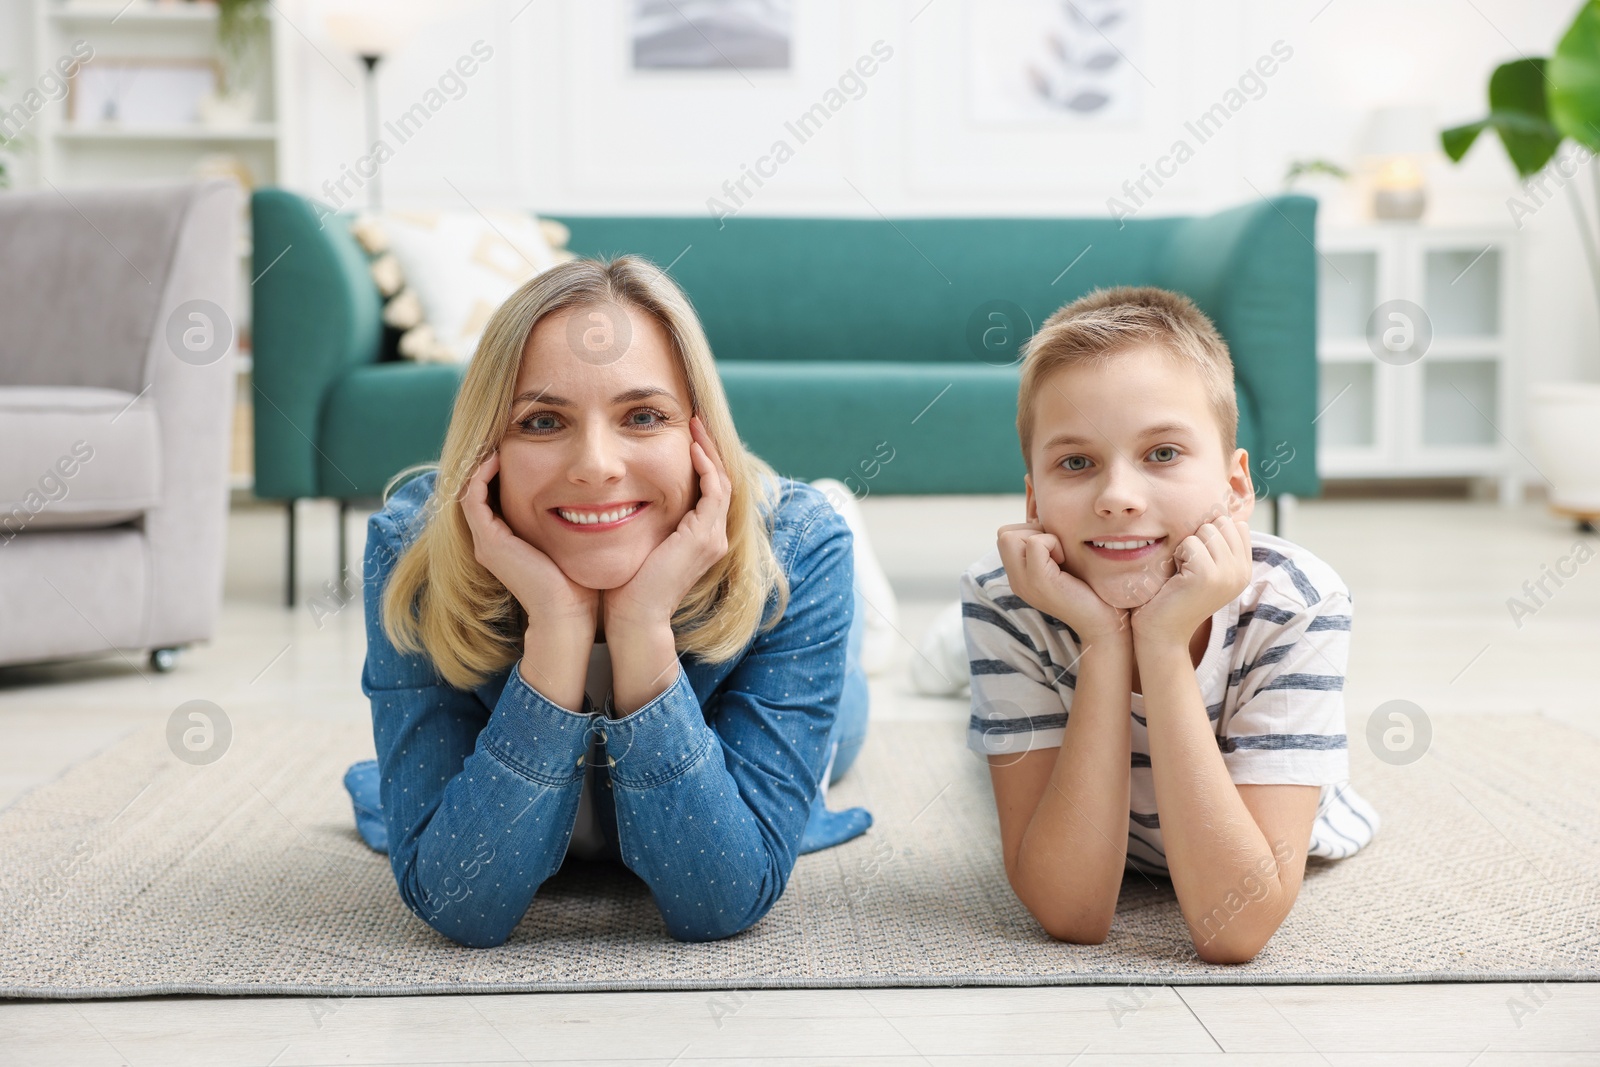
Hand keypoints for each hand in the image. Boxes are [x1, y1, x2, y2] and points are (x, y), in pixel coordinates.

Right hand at [460, 449, 598, 633]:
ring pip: (470, 492)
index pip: (496, 497)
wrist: (568, 614)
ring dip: (481, 464)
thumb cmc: (578, 583)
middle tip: (505, 436)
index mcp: (507, 543)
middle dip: (490, 463)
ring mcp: (486, 542)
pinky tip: (497, 457)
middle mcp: (491, 542)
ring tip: (498, 440)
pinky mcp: (488, 541)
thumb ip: (569, 521)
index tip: (522, 447)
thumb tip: (592, 497)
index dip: (502, 471)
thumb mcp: (571, 542)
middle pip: (480, 492)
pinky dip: (480, 476)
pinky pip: (472, 499)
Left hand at [602, 414, 730, 630]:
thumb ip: (644, 520)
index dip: (701, 460)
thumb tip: (622, 496)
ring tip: (694, 426)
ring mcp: (713, 538)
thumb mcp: (639, 542)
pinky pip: (714, 491)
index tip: (685, 435)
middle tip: (694, 421)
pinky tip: (690, 448)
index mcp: (700, 538)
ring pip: (721, 481)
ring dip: (708, 451)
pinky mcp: (704, 536)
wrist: (634, 616)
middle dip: (708, 448)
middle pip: (721, 480)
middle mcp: (713, 537)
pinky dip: (705, 467)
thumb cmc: (627, 585)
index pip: (709, 489)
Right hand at [996, 520, 1127, 643]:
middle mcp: (1016, 580)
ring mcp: (1023, 582)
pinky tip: (1064, 560)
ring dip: (1041, 536)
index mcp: (1019, 575)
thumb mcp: (1061, 563)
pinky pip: (1035, 543)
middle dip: (1032, 531)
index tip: (1053, 548)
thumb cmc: (1090, 589)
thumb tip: (1043, 517)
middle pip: (1003, 534)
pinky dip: (1052, 543)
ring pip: (1010, 536)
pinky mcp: (1039, 581)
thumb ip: (1047, 546)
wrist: (1103, 622)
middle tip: (1055, 550)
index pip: (1004, 536)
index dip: (1029, 531)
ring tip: (1059, 556)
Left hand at [1131, 512, 1251, 643]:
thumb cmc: (1175, 594)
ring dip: (1187, 546)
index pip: (1236, 524)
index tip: (1199, 559)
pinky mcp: (1208, 576)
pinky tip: (1177, 577)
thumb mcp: (1205, 568)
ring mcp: (1228, 574)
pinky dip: (1178, 555)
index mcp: (1245, 569)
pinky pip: (1190, 543)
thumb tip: (1220, 510)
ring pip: (1206, 529)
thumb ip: (1219, 544)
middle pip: (1221, 522)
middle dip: (1199, 537)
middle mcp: (1242, 572)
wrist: (1162, 632)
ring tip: (1183, 571)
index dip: (1211, 534)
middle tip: (1189, 565)